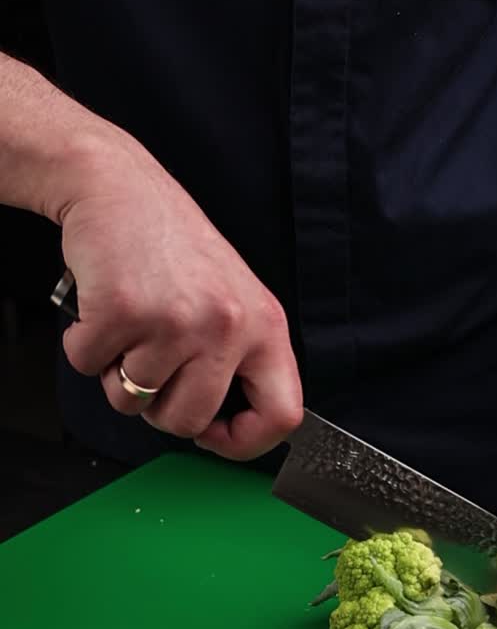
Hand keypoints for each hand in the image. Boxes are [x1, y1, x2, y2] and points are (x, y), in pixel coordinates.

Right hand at [59, 131, 302, 458]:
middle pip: (190, 422)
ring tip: (128, 327)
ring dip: (116, 373)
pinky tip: (100, 310)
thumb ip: (237, 357)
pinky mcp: (123, 311)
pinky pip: (89, 367)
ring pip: (133, 400)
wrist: (118, 185)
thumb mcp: (231, 297)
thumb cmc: (171, 244)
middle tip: (150, 369)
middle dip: (159, 409)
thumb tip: (227, 427)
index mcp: (265, 325)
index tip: (216, 435)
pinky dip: (83, 347)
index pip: (281, 414)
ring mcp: (176, 320)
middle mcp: (227, 324)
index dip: (245, 442)